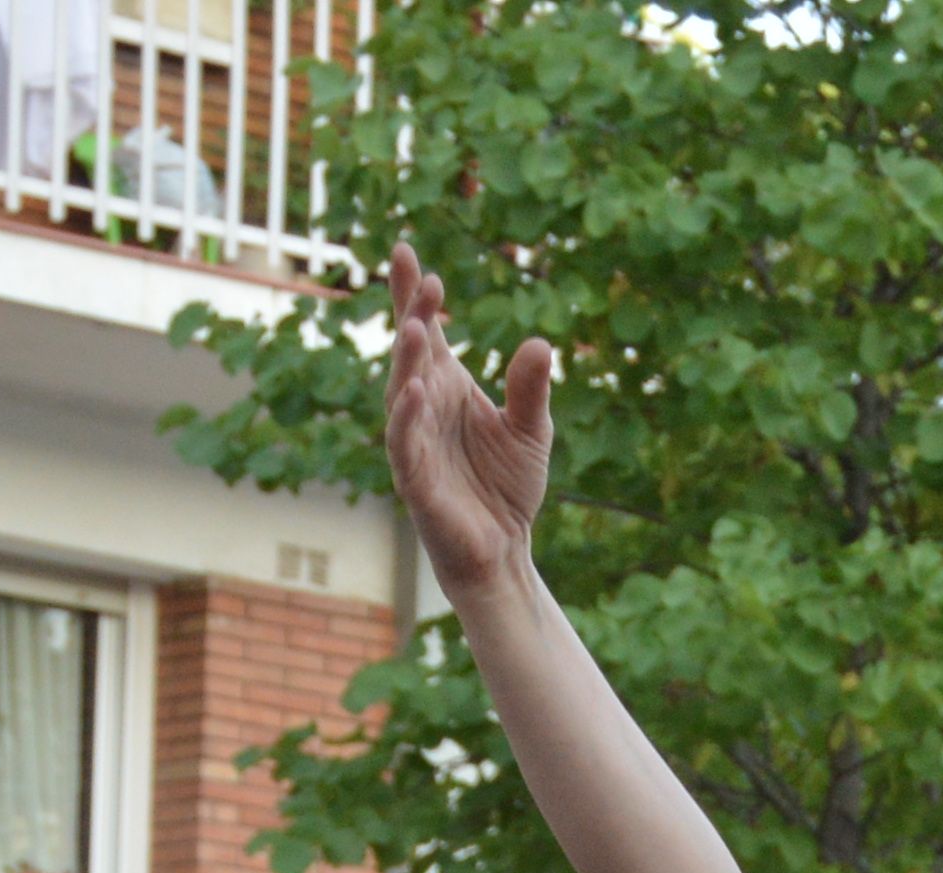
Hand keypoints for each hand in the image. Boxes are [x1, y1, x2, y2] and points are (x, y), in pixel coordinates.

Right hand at [382, 243, 556, 601]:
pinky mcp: (415, 482)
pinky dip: (407, 418)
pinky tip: (414, 391)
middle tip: (426, 283)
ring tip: (415, 329)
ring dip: (406, 362)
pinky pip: (405, 445)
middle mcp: (423, 409)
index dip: (413, 295)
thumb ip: (531, 388)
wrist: (504, 550)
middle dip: (415, 318)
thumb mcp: (531, 430)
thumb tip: (540, 342)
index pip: (425, 334)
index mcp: (446, 389)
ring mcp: (415, 444)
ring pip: (402, 394)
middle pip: (412, 355)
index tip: (407, 252)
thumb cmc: (507, 487)